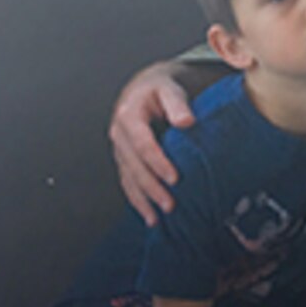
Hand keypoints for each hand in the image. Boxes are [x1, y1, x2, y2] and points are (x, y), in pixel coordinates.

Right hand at [109, 63, 194, 225]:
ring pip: (128, 178)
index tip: (174, 178)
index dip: (157, 162)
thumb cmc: (161, 90)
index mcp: (129, 114)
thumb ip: (177, 104)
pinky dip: (137, 201)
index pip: (142, 143)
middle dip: (151, 187)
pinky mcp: (124, 159)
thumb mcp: (170, 90)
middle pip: (134, 165)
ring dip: (143, 199)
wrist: (145, 89)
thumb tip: (186, 121)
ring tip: (158, 217)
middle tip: (169, 204)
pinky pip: (128, 183)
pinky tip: (149, 216)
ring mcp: (120, 148)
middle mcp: (120, 134)